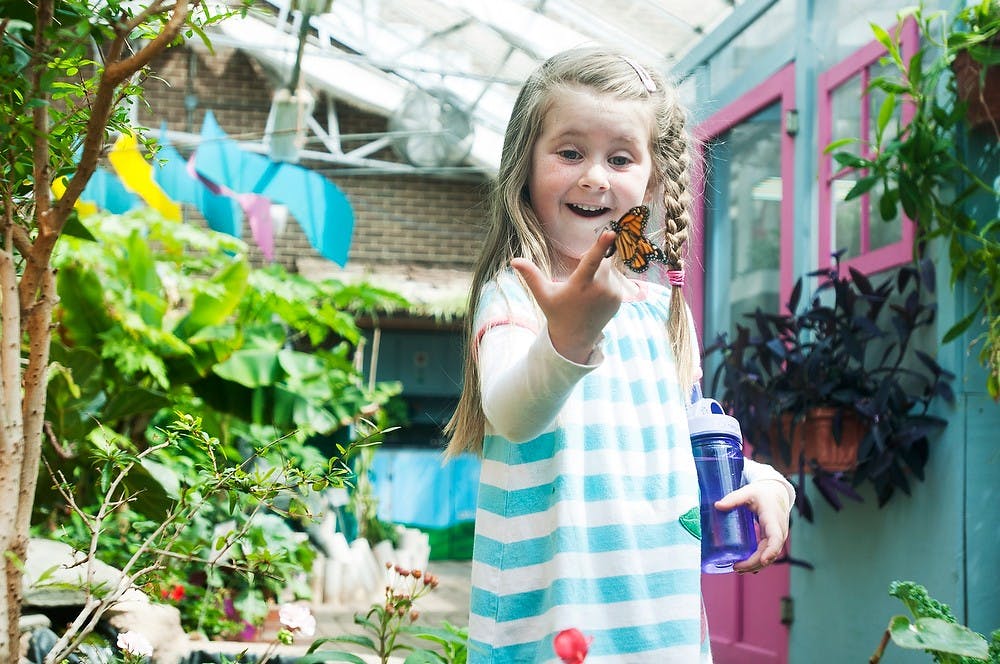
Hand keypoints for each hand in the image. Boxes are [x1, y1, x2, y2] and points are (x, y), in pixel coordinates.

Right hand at [511, 230, 622, 363]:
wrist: (576, 337)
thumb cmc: (557, 312)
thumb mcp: (543, 294)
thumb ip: (531, 275)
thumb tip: (514, 261)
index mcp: (580, 285)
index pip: (591, 261)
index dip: (601, 246)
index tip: (610, 233)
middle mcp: (599, 290)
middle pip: (601, 261)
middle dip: (593, 263)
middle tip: (579, 279)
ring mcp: (612, 295)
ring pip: (609, 270)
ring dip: (599, 274)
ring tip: (587, 293)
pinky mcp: (619, 299)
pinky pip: (615, 280)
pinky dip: (606, 283)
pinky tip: (595, 298)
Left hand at [715, 479, 790, 573]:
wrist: (777, 492)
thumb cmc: (763, 492)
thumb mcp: (748, 492)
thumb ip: (733, 498)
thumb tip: (717, 505)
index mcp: (773, 519)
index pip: (775, 538)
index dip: (771, 551)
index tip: (763, 560)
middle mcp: (778, 530)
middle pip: (770, 551)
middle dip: (755, 562)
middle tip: (736, 567)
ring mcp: (777, 536)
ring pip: (769, 555)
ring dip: (756, 564)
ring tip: (738, 569)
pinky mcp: (773, 538)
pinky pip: (768, 552)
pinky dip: (758, 561)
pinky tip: (747, 568)